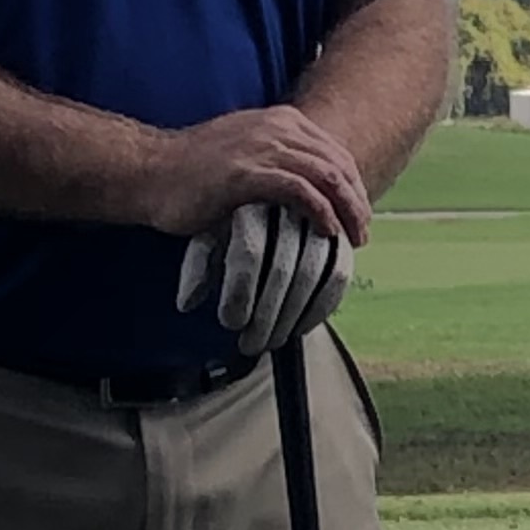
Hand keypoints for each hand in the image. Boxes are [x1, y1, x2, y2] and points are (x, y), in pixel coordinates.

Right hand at [143, 106, 372, 250]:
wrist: (148, 173)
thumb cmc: (193, 172)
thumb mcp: (246, 153)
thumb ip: (279, 162)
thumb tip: (311, 192)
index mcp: (281, 121)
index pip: (335, 152)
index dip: (354, 185)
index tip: (358, 213)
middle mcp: (278, 128)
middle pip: (338, 163)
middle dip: (357, 200)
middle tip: (361, 232)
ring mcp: (262, 148)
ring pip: (326, 176)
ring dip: (346, 209)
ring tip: (352, 237)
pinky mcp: (247, 174)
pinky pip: (300, 191)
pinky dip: (321, 212)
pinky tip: (326, 231)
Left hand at [177, 200, 356, 353]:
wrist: (278, 184)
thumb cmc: (234, 214)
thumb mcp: (209, 232)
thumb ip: (198, 264)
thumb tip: (188, 302)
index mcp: (250, 200)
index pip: (249, 252)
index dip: (241, 293)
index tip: (231, 322)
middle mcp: (289, 206)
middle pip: (283, 269)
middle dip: (268, 317)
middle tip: (252, 345)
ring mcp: (320, 219)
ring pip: (313, 275)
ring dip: (293, 318)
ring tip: (274, 342)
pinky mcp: (341, 235)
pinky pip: (339, 275)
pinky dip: (321, 307)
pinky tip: (301, 327)